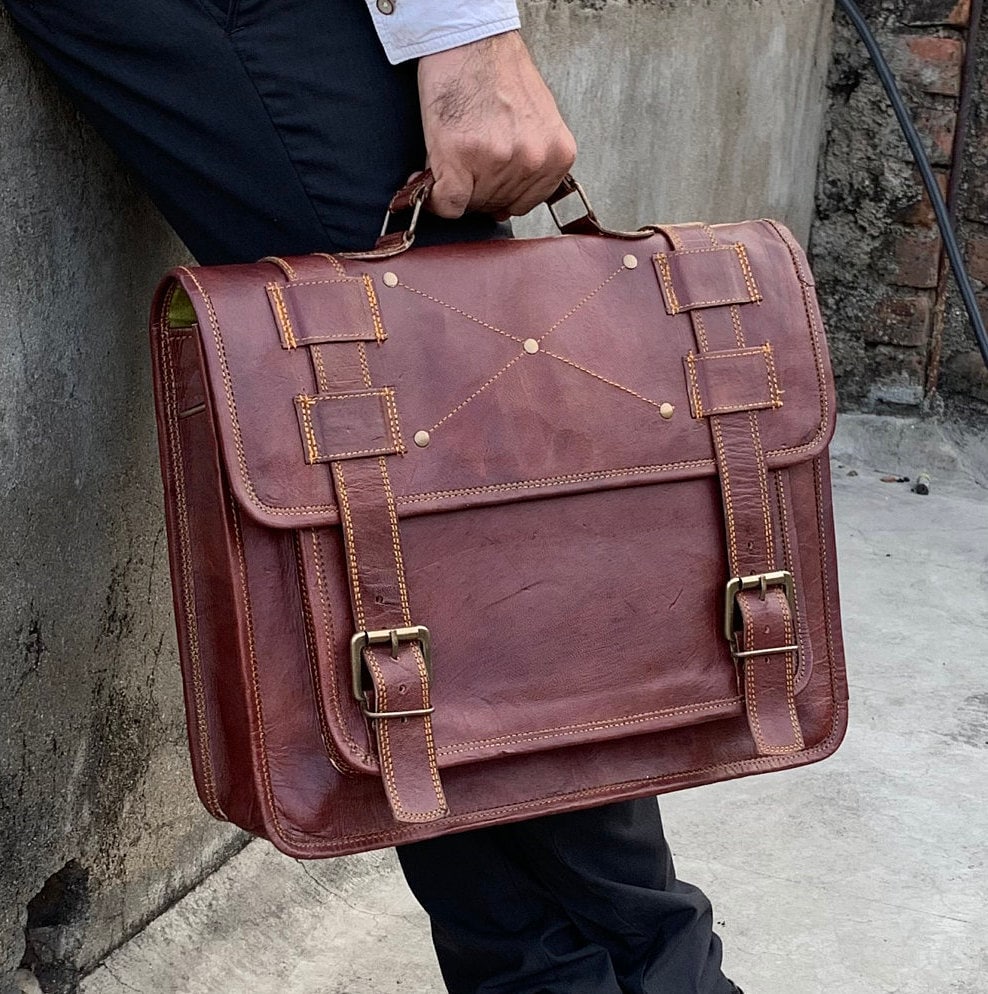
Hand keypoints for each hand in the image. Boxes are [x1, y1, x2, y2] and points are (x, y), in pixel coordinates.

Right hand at [417, 31, 576, 219]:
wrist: (470, 42)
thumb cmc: (498, 74)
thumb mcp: (537, 122)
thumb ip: (531, 162)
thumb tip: (507, 203)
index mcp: (556, 154)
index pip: (523, 204)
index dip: (498, 195)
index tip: (482, 185)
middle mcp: (531, 161)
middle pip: (496, 205)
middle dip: (476, 189)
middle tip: (464, 166)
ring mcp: (497, 162)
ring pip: (471, 204)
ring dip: (455, 188)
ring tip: (453, 158)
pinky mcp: (460, 159)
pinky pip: (448, 203)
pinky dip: (436, 199)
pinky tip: (431, 180)